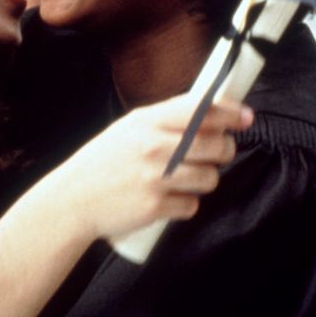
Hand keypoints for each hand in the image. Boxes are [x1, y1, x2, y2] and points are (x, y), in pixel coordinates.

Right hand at [39, 93, 253, 241]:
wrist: (70, 202)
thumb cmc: (103, 163)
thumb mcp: (128, 129)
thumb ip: (165, 120)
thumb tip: (211, 113)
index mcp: (146, 121)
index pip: (201, 109)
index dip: (230, 111)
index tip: (245, 116)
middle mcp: (153, 147)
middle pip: (215, 145)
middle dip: (225, 150)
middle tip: (218, 152)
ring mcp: (155, 178)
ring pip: (210, 178)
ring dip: (207, 180)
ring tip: (189, 178)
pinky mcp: (155, 207)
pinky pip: (192, 205)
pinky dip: (186, 204)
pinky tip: (170, 199)